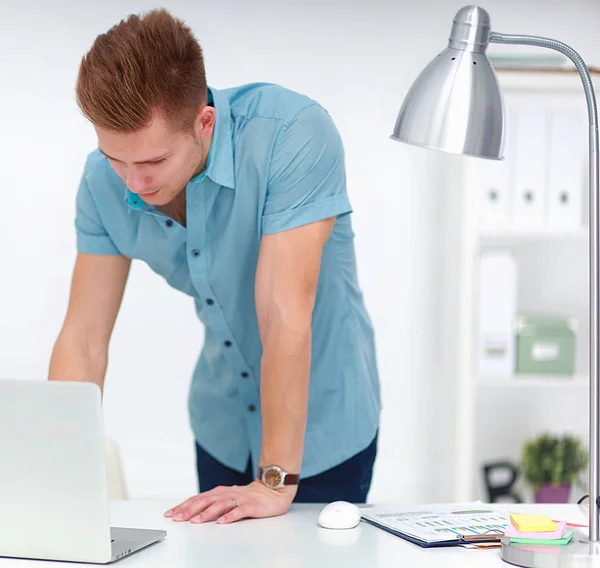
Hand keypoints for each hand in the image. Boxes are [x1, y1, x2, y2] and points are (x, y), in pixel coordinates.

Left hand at [164, 480, 295, 524]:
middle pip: (205, 500)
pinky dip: (230, 516)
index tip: (170, 514)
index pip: (198, 498)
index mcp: (219, 492)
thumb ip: (212, 503)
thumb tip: (191, 512)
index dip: (183, 506)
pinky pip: (239, 511)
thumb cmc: (249, 496)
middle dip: (190, 509)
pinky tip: (222, 522)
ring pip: (220, 505)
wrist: (273, 489)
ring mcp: (239, 499)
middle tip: (177, 518)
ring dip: (207, 513)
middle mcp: (227, 493)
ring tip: (196, 521)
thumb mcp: (227, 498)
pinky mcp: (251, 505)